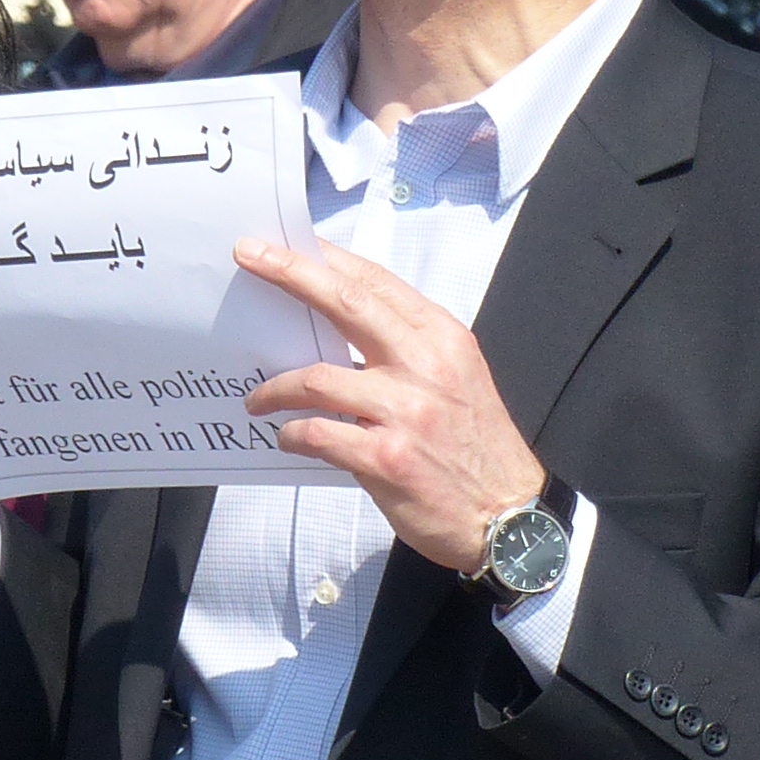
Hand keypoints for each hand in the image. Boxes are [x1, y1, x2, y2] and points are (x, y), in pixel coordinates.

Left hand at [235, 239, 542, 573]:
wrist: (509, 517)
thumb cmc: (478, 446)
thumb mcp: (458, 377)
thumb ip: (409, 349)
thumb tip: (343, 329)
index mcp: (443, 338)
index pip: (376, 282)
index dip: (328, 257)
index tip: (287, 242)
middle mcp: (426, 365)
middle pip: (345, 303)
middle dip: (290, 274)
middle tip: (250, 255)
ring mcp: (406, 412)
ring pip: (317, 378)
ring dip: (276, 387)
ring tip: (258, 399)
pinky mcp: (387, 458)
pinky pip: (319, 434)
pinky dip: (293, 433)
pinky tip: (287, 438)